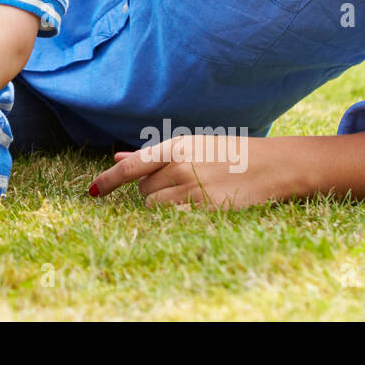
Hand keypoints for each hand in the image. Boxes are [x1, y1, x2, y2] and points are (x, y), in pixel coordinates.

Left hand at [87, 135, 294, 209]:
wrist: (272, 165)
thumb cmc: (228, 153)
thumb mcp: (191, 146)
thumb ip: (153, 155)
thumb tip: (117, 156)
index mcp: (177, 146)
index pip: (132, 167)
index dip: (108, 180)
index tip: (92, 191)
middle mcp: (182, 167)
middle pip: (143, 190)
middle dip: (150, 190)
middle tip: (176, 184)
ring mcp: (195, 190)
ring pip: (155, 206)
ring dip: (161, 204)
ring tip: (186, 194)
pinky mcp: (208, 210)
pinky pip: (176, 218)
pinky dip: (177, 214)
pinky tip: (196, 205)